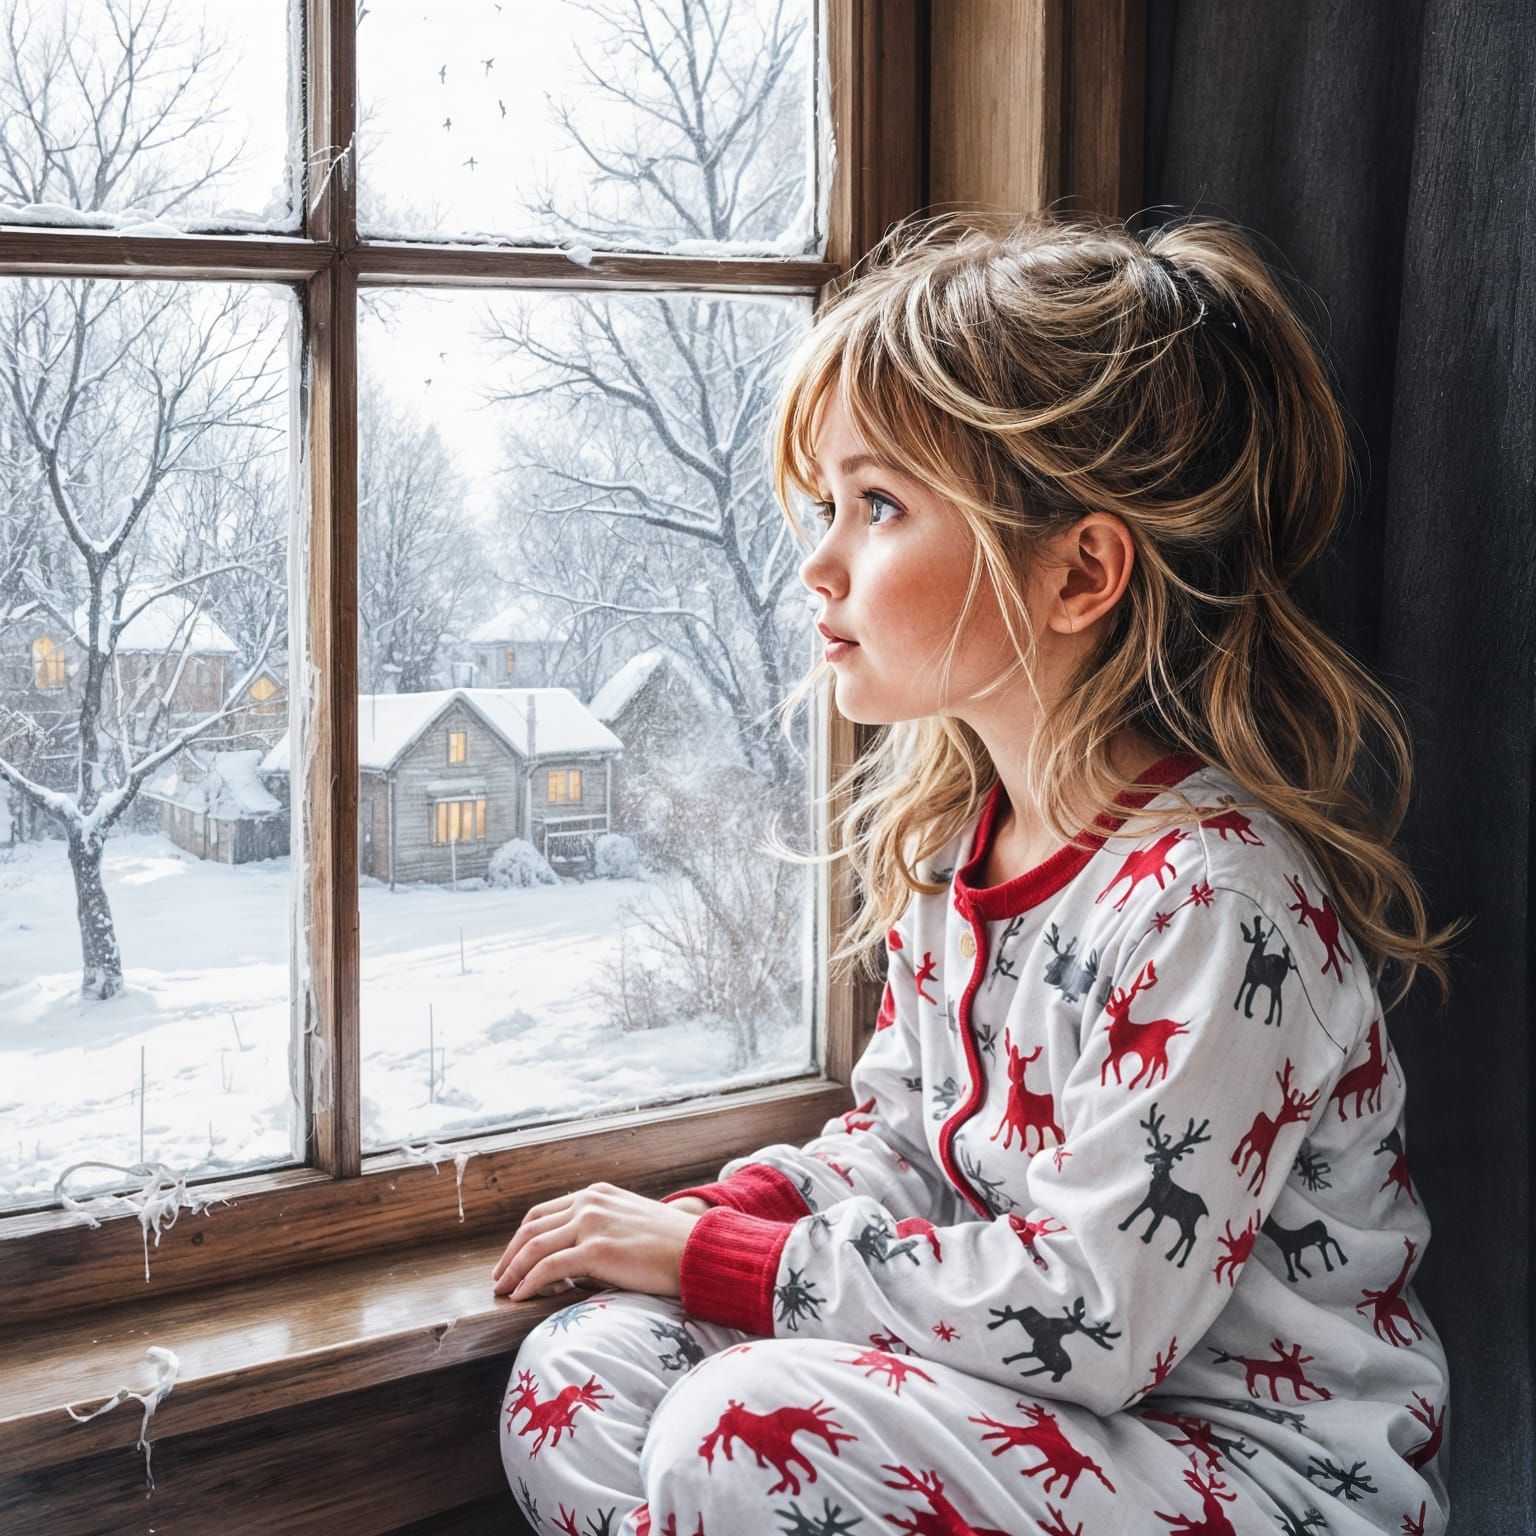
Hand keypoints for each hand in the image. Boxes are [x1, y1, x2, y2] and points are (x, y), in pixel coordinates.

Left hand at [491, 1181, 704, 1301]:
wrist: (699, 1250)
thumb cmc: (671, 1244)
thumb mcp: (629, 1223)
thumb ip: (600, 1231)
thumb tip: (573, 1262)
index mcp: (596, 1194)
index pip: (544, 1213)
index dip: (522, 1238)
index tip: (512, 1260)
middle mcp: (589, 1202)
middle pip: (532, 1227)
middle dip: (510, 1255)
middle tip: (500, 1279)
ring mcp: (591, 1223)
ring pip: (534, 1247)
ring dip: (513, 1271)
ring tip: (504, 1292)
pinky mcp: (595, 1249)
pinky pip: (548, 1267)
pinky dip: (529, 1283)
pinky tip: (521, 1297)